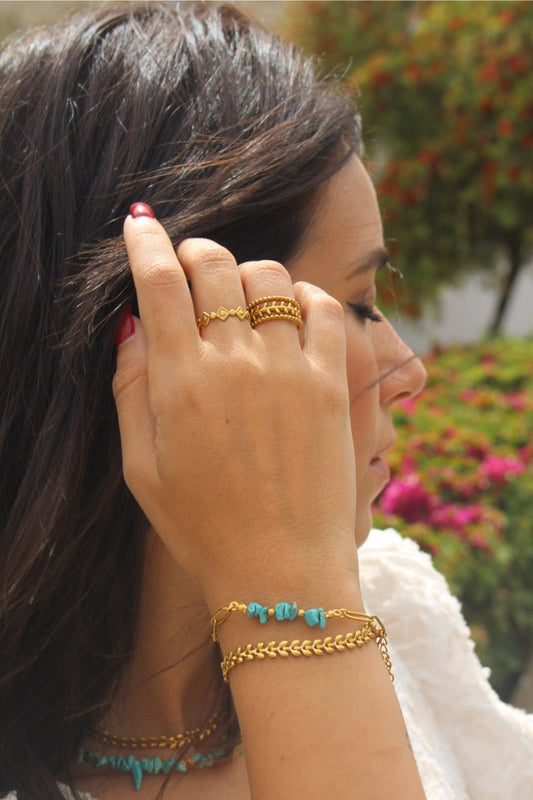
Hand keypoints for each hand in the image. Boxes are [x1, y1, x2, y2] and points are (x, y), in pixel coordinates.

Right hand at [113, 213, 357, 605]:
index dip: (145, 242)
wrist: (280, 571)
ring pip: (268, 277)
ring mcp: (288, 370)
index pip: (159, 284)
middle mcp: (235, 364)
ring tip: (241, 300)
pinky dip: (305, 296)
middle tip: (190, 265)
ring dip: (247, 274)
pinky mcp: (330, 385)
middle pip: (213, 265)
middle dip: (194, 250)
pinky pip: (325, 309)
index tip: (139, 222)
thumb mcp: (141, 467)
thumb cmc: (202, 526)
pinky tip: (292, 313)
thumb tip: (132, 325)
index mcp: (180, 383)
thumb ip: (129, 389)